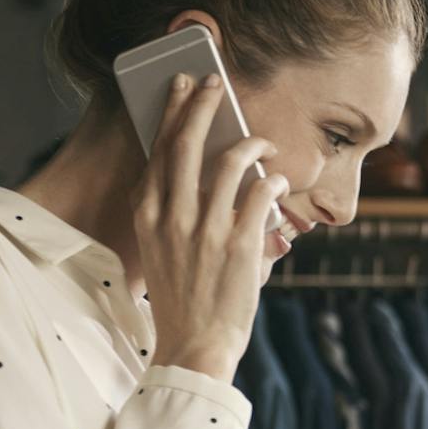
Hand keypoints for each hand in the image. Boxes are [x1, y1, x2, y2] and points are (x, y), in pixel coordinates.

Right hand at [132, 73, 288, 381]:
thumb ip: (177, 214)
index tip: (182, 90)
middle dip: (201, 106)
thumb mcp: (163, 251)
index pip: (158, 152)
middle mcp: (171, 217)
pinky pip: (261, 193)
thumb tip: (209, 178)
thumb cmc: (183, 299)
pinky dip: (274, 181)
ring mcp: (205, 230)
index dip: (172, 115)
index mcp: (148, 216)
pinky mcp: (239, 244)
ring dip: (252, 143)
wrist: (194, 345)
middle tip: (213, 82)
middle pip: (185, 144)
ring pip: (229, 162)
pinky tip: (280, 181)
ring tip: (264, 142)